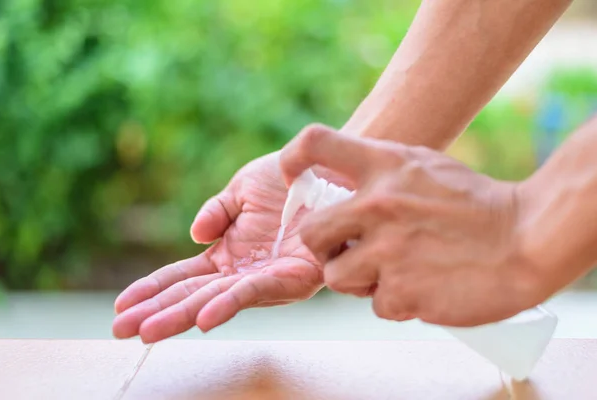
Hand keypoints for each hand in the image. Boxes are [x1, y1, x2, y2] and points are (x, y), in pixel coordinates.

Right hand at [113, 152, 325, 342]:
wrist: (329, 168)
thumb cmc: (288, 181)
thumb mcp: (242, 189)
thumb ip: (216, 212)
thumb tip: (194, 236)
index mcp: (228, 252)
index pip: (182, 275)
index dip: (151, 290)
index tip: (121, 306)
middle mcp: (243, 270)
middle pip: (192, 294)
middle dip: (156, 313)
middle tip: (120, 330)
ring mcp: (265, 277)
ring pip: (216, 299)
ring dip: (181, 316)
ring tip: (148, 331)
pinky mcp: (292, 277)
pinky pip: (256, 290)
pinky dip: (228, 304)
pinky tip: (203, 317)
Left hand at [280, 124, 548, 326]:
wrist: (525, 239)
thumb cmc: (473, 202)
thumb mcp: (422, 165)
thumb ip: (379, 172)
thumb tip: (338, 186)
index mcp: (383, 166)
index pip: (315, 143)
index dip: (293, 158)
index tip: (290, 175)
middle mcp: (377, 205)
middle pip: (309, 233)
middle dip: (324, 248)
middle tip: (347, 250)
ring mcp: (388, 251)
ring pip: (336, 277)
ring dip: (358, 280)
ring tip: (392, 271)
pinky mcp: (402, 293)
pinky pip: (376, 304)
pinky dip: (393, 301)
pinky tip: (420, 286)